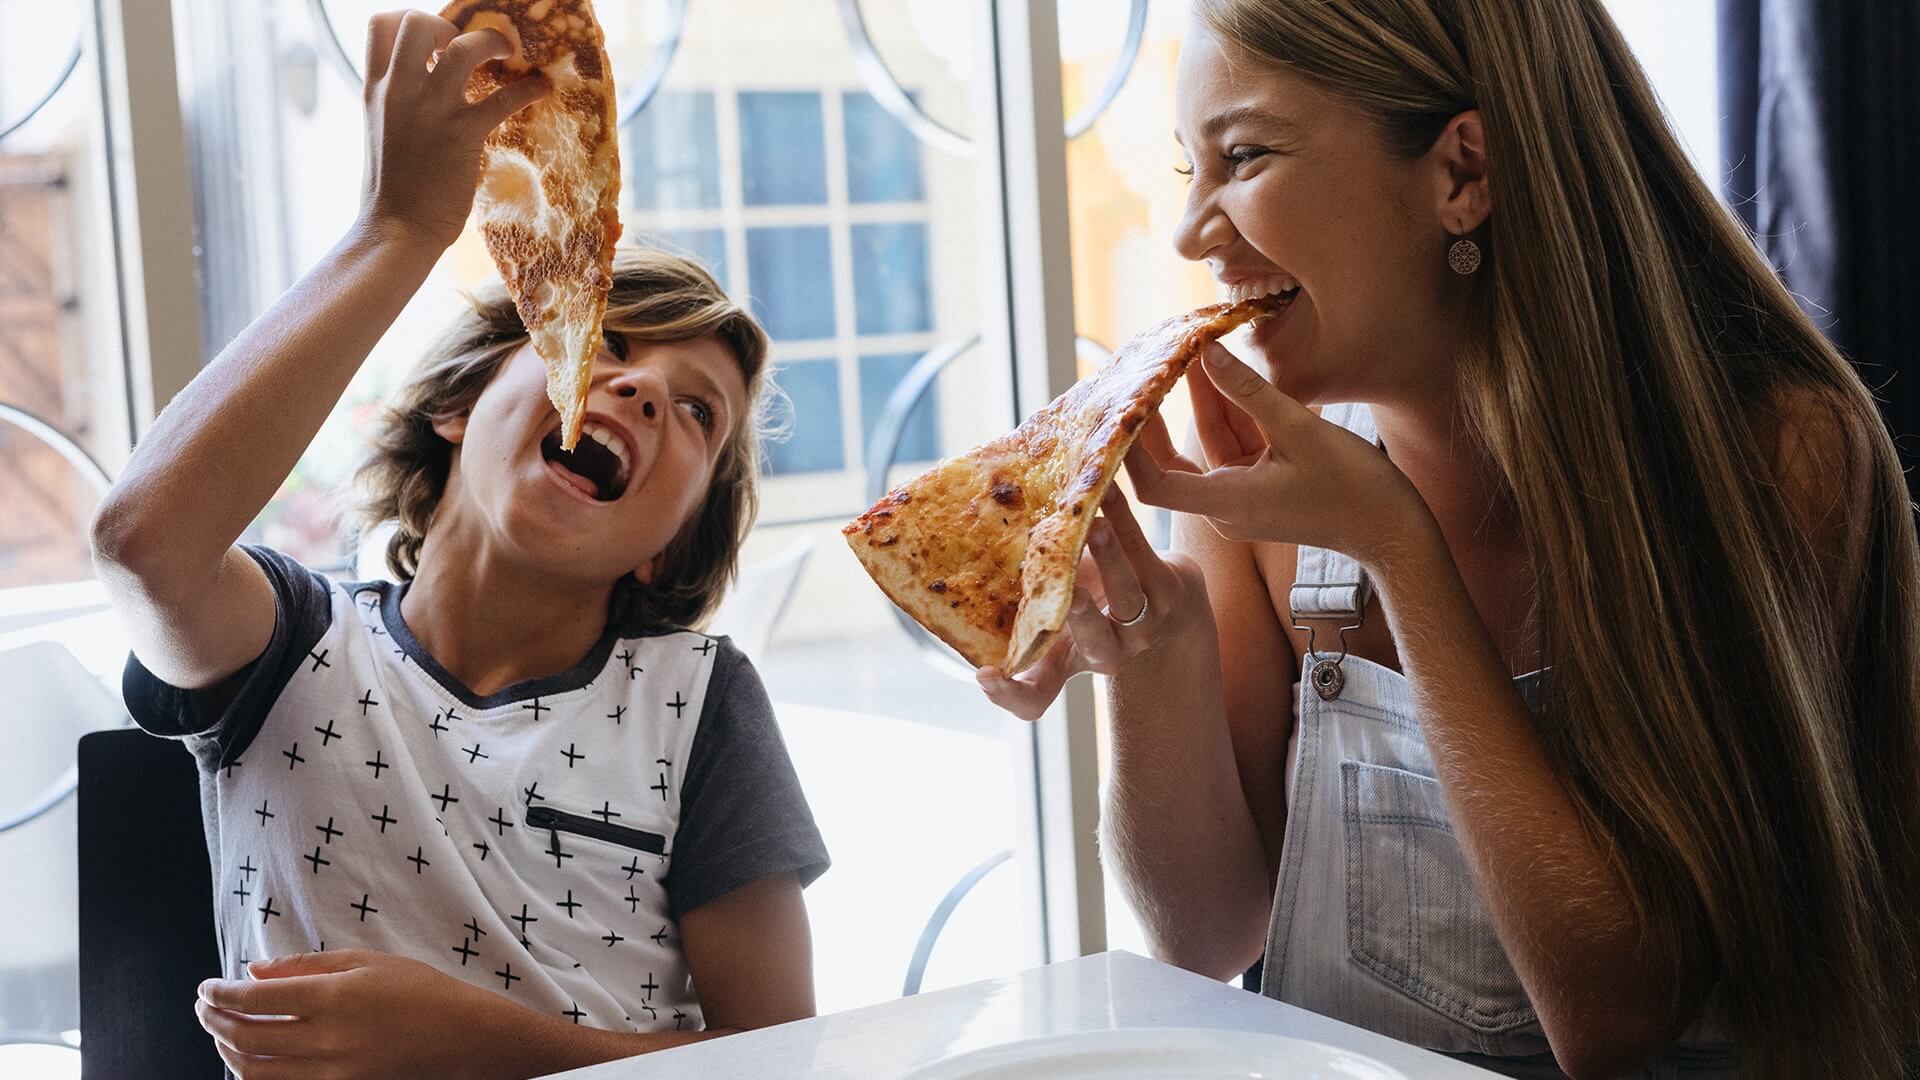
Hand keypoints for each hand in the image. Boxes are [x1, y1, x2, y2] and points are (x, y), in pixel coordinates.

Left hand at [196, 948, 495, 1078]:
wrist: (461, 1037)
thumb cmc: (420, 991)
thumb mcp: (367, 962)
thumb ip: (307, 965)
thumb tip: (255, 970)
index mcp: (334, 997)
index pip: (256, 997)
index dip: (222, 993)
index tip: (207, 987)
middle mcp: (326, 1039)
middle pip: (247, 1035)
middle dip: (215, 1020)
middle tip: (204, 1007)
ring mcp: (330, 1073)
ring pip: (255, 1069)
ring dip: (227, 1049)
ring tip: (221, 1032)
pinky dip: (255, 1074)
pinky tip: (251, 1058)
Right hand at [358, 10, 550, 248]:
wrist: (395, 230)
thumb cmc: (390, 190)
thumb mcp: (379, 130)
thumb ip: (396, 102)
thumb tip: (422, 84)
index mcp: (374, 89)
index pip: (380, 24)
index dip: (411, 19)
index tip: (435, 39)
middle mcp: (399, 90)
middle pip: (418, 22)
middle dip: (448, 23)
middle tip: (468, 44)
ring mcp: (431, 109)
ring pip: (464, 47)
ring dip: (492, 42)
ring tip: (509, 53)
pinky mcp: (464, 133)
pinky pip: (505, 97)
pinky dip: (529, 89)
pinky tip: (542, 88)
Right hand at [976, 486, 1213, 721]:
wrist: (1170, 610)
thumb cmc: (1097, 615)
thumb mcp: (1060, 625)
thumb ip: (1022, 614)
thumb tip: (966, 577)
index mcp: (1071, 666)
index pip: (1033, 699)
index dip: (1007, 693)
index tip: (984, 674)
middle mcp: (1111, 654)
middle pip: (1093, 640)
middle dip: (1080, 616)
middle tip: (1066, 589)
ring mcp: (1147, 624)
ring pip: (1127, 590)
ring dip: (1110, 555)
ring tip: (1094, 524)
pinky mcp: (1171, 589)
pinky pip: (1143, 551)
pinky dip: (1126, 519)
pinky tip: (1109, 491)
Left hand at [1125, 343, 1427, 567]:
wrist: (1394, 531)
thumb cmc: (1355, 488)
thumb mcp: (1300, 429)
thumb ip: (1249, 391)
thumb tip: (1207, 353)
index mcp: (1227, 503)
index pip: (1155, 484)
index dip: (1132, 448)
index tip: (1123, 407)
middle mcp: (1224, 508)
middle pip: (1173, 461)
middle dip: (1163, 414)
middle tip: (1150, 368)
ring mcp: (1241, 500)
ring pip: (1207, 447)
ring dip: (1201, 403)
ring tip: (1188, 353)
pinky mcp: (1259, 490)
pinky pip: (1232, 449)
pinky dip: (1228, 415)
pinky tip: (1219, 374)